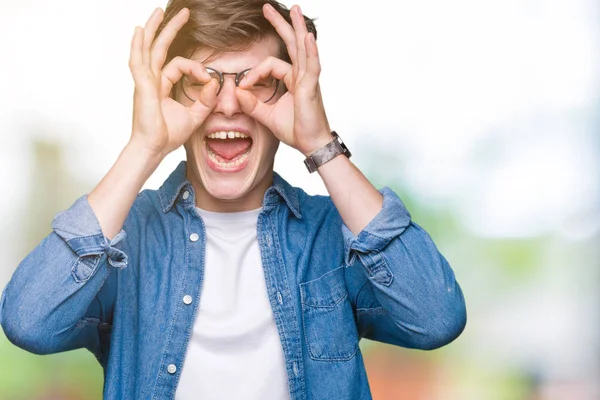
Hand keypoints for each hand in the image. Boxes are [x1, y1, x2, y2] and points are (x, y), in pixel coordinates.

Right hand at [129, 8, 219, 157]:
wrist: (154, 148)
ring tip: (159, 12)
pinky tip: (140, 31)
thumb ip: (206, 100)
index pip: (179, 65)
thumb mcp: (195, 116)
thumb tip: (214, 82)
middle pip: (160, 48)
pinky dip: (138, 45)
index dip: (197, 68)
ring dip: (154, 29)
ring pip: (148, 49)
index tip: (208, 78)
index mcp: (161, 86)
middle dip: (171, 29)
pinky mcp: (141, 86)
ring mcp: (144, 81)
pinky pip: (138, 61)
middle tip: (184, 13)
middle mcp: (151, 80)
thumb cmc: (168, 135)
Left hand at [236, 4, 331, 156]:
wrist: (311, 145)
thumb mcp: (268, 116)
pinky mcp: (311, 88)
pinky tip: (306, 37)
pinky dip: (310, 51)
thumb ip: (253, 104)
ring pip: (301, 48)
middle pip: (290, 44)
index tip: (243, 86)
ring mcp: (308, 80)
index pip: (270, 65)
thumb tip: (237, 92)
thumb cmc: (296, 130)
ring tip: (294, 10)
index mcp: (292, 80)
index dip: (254, 73)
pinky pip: (311, 66)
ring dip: (297, 27)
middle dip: (280, 24)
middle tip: (267, 8)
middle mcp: (301, 76)